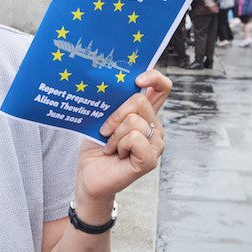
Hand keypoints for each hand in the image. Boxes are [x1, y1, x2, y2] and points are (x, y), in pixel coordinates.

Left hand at [74, 70, 171, 217]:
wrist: (88, 173)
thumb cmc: (95, 145)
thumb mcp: (102, 117)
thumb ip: (115, 101)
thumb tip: (116, 82)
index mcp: (145, 113)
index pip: (162, 87)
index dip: (154, 78)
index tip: (137, 80)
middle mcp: (155, 126)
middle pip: (140, 101)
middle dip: (116, 114)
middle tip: (106, 131)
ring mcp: (156, 143)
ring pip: (134, 121)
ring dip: (114, 134)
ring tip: (111, 146)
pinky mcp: (150, 159)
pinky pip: (135, 138)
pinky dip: (119, 145)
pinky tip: (118, 155)